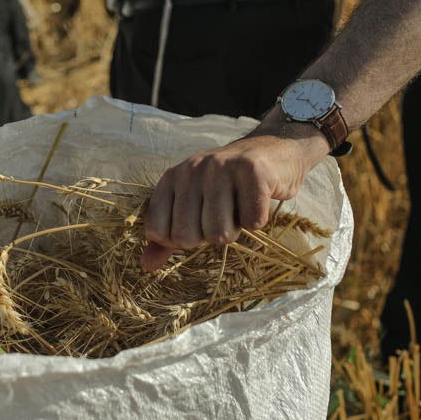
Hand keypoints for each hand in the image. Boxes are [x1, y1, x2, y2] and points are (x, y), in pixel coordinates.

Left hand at [141, 122, 329, 270]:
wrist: (273, 153)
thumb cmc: (229, 187)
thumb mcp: (193, 207)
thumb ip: (168, 237)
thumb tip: (147, 266)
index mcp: (171, 178)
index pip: (158, 231)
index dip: (179, 239)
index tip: (197, 223)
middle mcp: (191, 169)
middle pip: (187, 238)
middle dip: (209, 236)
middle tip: (223, 214)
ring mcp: (221, 167)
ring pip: (220, 234)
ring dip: (235, 229)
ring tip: (239, 205)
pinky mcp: (253, 170)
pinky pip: (252, 223)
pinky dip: (258, 220)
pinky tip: (258, 200)